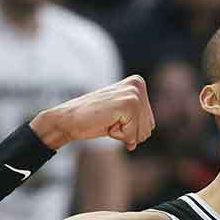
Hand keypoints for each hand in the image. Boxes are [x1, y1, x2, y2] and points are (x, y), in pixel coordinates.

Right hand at [33, 76, 155, 150]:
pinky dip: (118, 135)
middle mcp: (138, 84)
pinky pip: (132, 134)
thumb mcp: (121, 117)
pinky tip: (106, 122)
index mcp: (138, 84)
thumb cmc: (94, 120)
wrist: (69, 119)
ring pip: (142, 133)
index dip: (131, 130)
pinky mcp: (128, 104)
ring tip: (108, 120)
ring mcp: (134, 93)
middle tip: (109, 119)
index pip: (150, 124)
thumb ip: (137, 121)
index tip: (113, 118)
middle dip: (129, 132)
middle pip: (148, 129)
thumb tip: (146, 135)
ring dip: (124, 134)